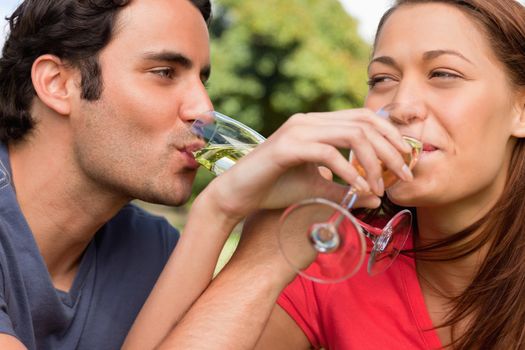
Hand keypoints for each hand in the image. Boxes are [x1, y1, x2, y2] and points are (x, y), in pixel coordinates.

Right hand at [200, 109, 409, 219]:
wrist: (236, 195)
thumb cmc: (274, 190)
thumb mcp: (316, 189)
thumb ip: (345, 188)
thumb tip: (376, 196)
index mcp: (316, 124)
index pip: (364, 117)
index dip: (391, 136)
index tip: (406, 162)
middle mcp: (308, 121)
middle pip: (365, 122)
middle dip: (391, 148)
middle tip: (405, 175)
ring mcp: (297, 131)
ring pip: (352, 135)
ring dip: (374, 162)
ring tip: (381, 187)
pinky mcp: (287, 148)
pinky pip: (328, 154)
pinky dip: (348, 173)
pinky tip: (358, 190)